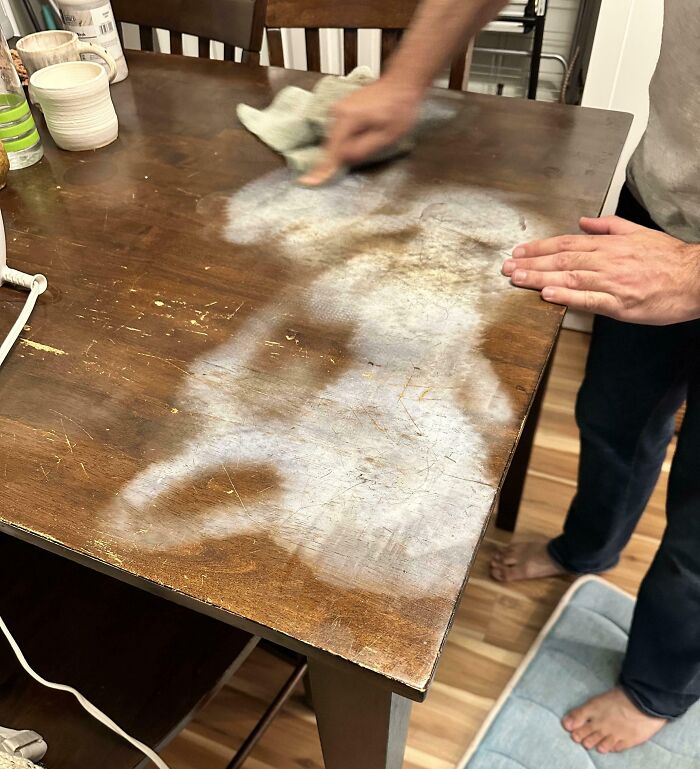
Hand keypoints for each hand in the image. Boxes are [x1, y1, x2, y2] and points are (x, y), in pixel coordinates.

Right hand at [298, 78, 422, 185]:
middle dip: (340, 157)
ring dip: (345, 147)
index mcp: (347, 120)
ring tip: (370, 139)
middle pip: (332, 145)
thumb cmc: (399, 109)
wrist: (401, 82)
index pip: (332, 152)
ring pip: (335, 138)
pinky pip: (339, 131)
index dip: (321, 169)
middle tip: (362, 151)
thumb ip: (362, 150)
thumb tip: (344, 159)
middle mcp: (337, 112)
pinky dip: (345, 139)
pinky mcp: (342, 108)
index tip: (308, 182)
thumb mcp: (387, 136)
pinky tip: (362, 135)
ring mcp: (338, 108)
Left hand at [502, 215, 699, 324]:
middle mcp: (607, 261)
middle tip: (507, 267)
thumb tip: (582, 221)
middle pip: (562, 259)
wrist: (697, 279)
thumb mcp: (639, 233)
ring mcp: (612, 283)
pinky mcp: (620, 304)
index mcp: (610, 245)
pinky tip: (547, 295)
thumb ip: (608, 226)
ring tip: (518, 279)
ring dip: (540, 278)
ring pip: (570, 277)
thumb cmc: (669, 258)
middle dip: (531, 263)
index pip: (567, 243)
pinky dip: (567, 296)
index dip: (540, 247)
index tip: (519, 252)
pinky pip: (589, 299)